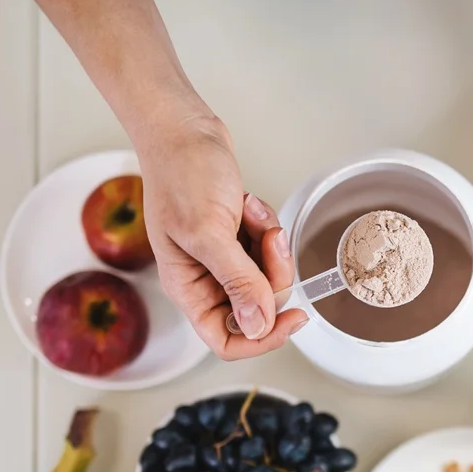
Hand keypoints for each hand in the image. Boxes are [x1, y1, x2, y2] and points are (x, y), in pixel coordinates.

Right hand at [137, 114, 306, 359]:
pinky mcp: (238, 239)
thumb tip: (258, 327)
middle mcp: (205, 280)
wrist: (184, 130)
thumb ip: (236, 282)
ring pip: (268, 278)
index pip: (226, 341)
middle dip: (272, 274)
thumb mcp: (208, 232)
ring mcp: (223, 260)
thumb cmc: (181, 174)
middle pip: (257, 308)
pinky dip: (267, 228)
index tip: (291, 317)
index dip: (262, 338)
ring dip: (271, 246)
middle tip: (271, 240)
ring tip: (253, 212)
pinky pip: (269, 251)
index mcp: (187, 289)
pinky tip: (249, 204)